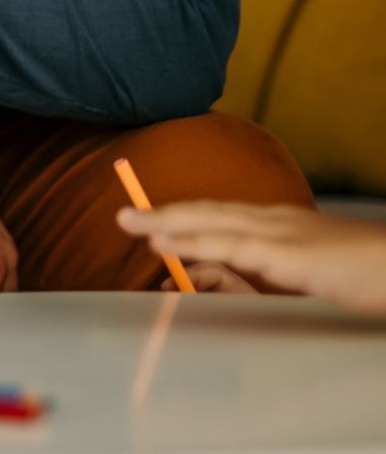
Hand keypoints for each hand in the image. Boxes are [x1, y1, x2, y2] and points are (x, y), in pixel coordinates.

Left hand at [117, 202, 385, 313]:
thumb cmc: (367, 270)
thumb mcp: (314, 266)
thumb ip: (280, 265)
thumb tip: (253, 271)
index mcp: (280, 222)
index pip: (221, 213)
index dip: (183, 213)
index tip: (150, 215)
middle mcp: (274, 220)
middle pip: (207, 211)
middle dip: (162, 212)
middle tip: (122, 213)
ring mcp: (281, 234)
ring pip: (211, 223)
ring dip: (166, 221)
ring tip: (130, 222)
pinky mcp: (288, 256)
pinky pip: (230, 246)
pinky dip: (192, 241)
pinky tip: (164, 241)